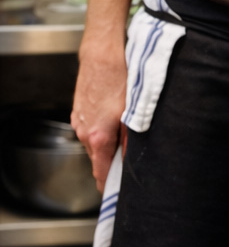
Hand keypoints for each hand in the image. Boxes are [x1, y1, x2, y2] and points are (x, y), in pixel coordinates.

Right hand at [72, 46, 126, 190]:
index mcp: (98, 137)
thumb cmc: (120, 79)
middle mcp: (84, 132)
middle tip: (128, 159)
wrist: (102, 55)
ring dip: (106, 143)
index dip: (109, 184)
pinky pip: (89, 128)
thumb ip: (132, 139)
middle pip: (98, 158)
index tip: (117, 191)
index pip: (100, 172)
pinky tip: (112, 117)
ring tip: (124, 133)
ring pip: (93, 143)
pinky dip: (100, 129)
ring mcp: (78, 121)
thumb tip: (132, 159)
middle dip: (111, 161)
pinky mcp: (78, 111)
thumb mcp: (133, 111)